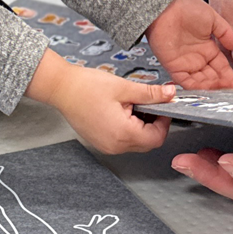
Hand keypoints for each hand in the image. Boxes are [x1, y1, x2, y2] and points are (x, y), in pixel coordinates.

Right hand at [27, 50, 174, 153]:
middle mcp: (115, 146)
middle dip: (153, 124)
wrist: (61, 88)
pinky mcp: (100, 143)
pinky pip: (122, 141)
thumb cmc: (87, 87)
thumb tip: (171, 94)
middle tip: (148, 103)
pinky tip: (121, 111)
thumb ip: (151, 93)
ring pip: (136, 143)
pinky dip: (128, 129)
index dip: (164, 121)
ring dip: (141, 127)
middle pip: (148, 143)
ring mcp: (106, 146)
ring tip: (131, 105)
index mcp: (123, 133)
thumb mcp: (124, 87)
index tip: (162, 105)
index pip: (157, 137)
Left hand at [144, 0, 232, 89]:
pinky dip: (195, 87)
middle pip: (213, 78)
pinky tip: (206, 91)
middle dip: (223, 87)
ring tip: (222, 94)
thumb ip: (226, 33)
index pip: (222, 68)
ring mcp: (186, 63)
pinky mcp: (173, 66)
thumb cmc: (186, 8)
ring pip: (201, 82)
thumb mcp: (213, 19)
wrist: (165, 6)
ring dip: (211, 89)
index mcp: (208, 48)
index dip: (231, 78)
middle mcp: (198, 58)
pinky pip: (185, 81)